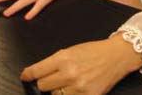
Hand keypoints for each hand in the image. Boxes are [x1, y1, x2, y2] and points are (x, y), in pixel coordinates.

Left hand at [20, 35, 141, 94]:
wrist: (115, 56)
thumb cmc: (93, 51)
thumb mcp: (71, 51)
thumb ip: (54, 62)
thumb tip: (38, 73)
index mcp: (63, 58)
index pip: (37, 71)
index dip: (28, 75)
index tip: (25, 77)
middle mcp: (69, 73)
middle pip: (43, 86)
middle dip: (45, 82)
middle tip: (52, 78)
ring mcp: (79, 87)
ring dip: (57, 91)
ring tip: (67, 83)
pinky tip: (74, 88)